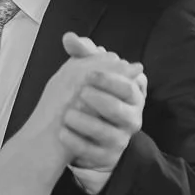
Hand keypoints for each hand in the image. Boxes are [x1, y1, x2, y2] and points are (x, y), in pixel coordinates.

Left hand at [58, 33, 146, 171]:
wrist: (89, 130)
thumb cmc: (94, 93)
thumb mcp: (89, 72)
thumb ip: (83, 54)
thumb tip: (69, 38)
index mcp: (132, 95)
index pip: (128, 87)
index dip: (110, 80)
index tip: (90, 74)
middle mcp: (131, 118)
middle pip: (121, 111)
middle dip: (101, 101)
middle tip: (81, 93)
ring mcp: (120, 139)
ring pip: (109, 134)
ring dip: (87, 123)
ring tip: (68, 115)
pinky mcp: (107, 157)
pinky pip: (94, 153)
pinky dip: (77, 142)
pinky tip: (62, 132)